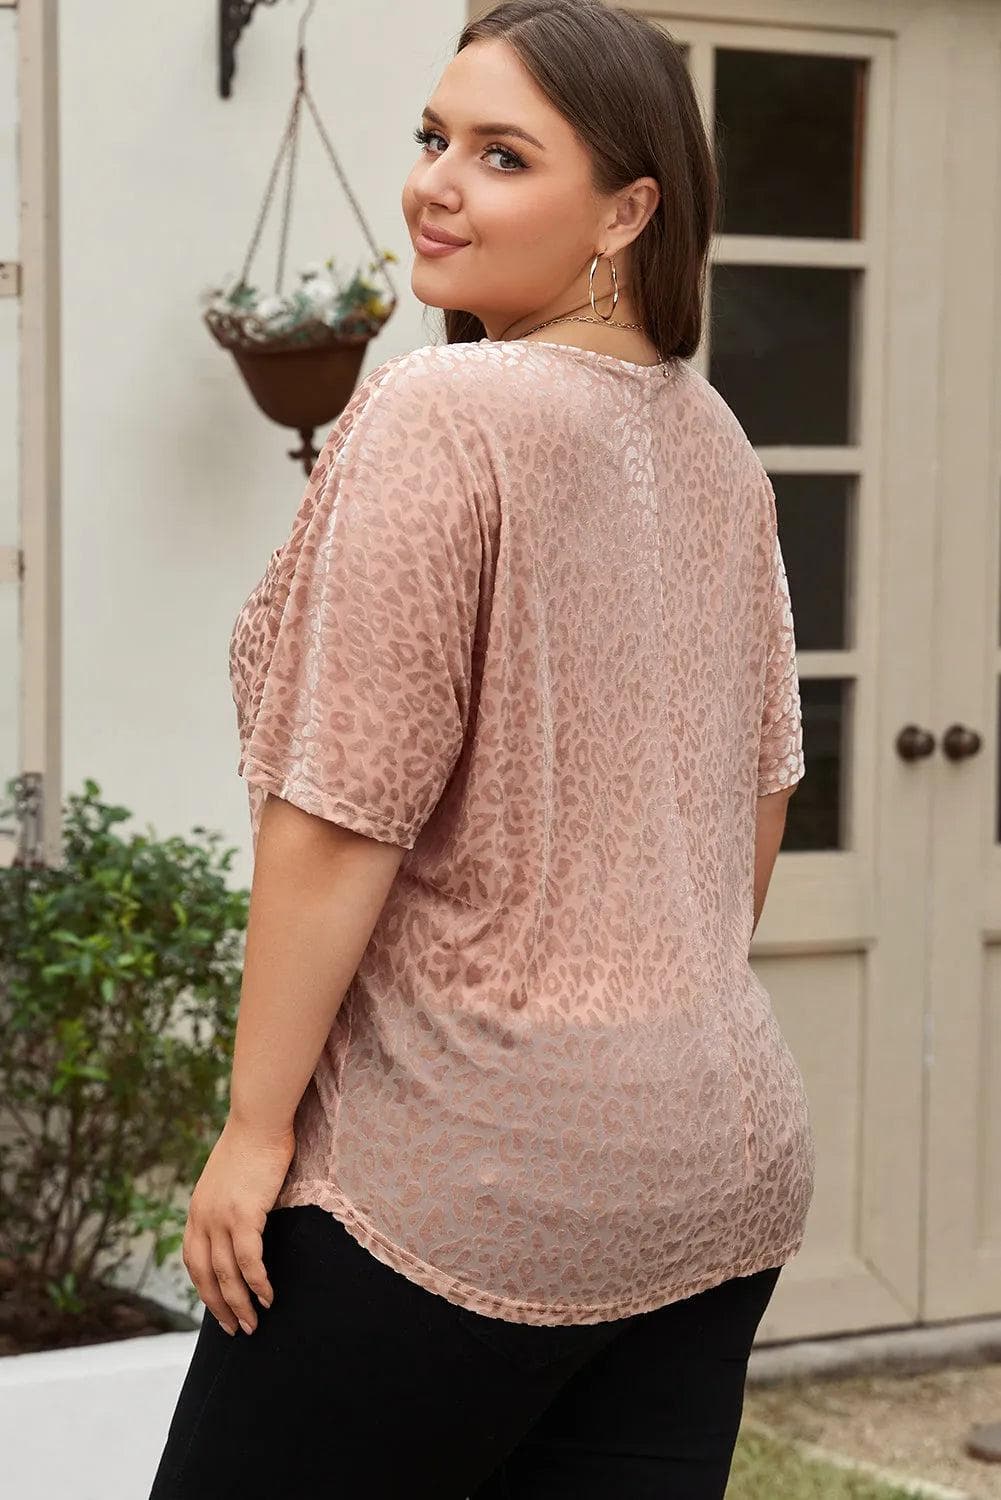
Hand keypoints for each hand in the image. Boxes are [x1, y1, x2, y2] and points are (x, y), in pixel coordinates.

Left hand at [182, 1115, 295, 1335]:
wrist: (258, 1120)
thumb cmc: (252, 1143)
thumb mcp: (228, 1179)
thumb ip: (229, 1203)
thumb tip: (244, 1224)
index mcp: (196, 1210)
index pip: (192, 1260)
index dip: (204, 1287)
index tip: (217, 1306)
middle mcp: (202, 1218)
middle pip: (205, 1275)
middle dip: (219, 1306)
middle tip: (234, 1329)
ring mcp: (221, 1218)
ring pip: (226, 1274)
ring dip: (240, 1303)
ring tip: (253, 1324)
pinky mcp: (244, 1215)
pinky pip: (249, 1260)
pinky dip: (257, 1282)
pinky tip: (267, 1297)